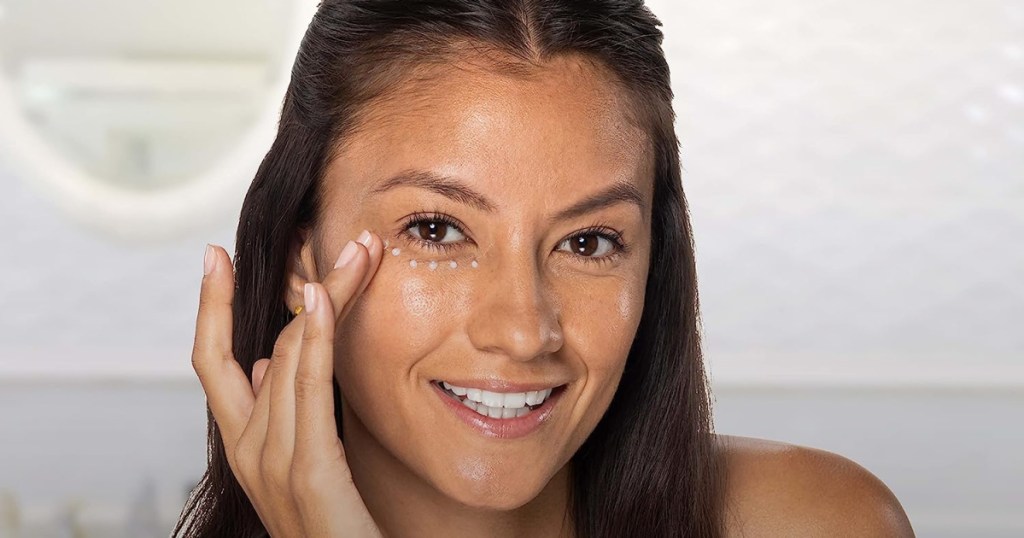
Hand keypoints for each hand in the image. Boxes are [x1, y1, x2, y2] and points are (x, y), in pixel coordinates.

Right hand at [191, 231, 384, 537]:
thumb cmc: (338, 524)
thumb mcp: (304, 461)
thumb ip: (281, 413)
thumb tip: (265, 362)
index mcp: (242, 445)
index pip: (212, 362)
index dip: (211, 307)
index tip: (215, 256)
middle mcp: (247, 450)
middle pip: (260, 345)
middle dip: (294, 286)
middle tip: (338, 239)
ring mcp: (272, 463)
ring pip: (290, 356)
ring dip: (327, 296)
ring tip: (359, 252)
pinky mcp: (308, 474)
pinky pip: (307, 391)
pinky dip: (314, 338)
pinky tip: (323, 297)